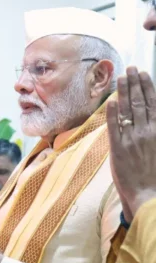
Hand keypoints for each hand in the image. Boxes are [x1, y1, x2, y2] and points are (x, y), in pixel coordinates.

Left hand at [107, 67, 155, 220]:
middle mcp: (146, 132)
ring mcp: (131, 140)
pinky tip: (110, 100)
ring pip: (127, 111)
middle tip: (129, 68)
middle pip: (139, 102)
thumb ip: (155, 130)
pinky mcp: (118, 149)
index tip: (143, 73)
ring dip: (123, 92)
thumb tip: (151, 116)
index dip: (147, 86)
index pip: (153, 103)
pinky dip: (112, 113)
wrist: (149, 194)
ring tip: (120, 77)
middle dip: (134, 83)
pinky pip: (114, 127)